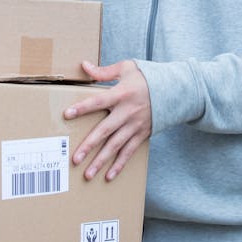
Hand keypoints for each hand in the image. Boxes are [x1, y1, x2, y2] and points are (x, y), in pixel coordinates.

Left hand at [64, 60, 151, 181]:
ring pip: (115, 146)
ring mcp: (135, 126)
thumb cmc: (147, 77)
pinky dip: (119, 165)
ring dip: (101, 161)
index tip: (67, 115)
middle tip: (75, 159)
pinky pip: (129, 152)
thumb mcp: (127, 68)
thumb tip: (84, 66)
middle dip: (89, 146)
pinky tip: (108, 176)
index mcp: (121, 94)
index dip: (82, 108)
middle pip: (105, 130)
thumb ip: (104, 71)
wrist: (174, 90)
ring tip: (87, 174)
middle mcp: (127, 112)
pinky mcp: (142, 134)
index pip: (98, 101)